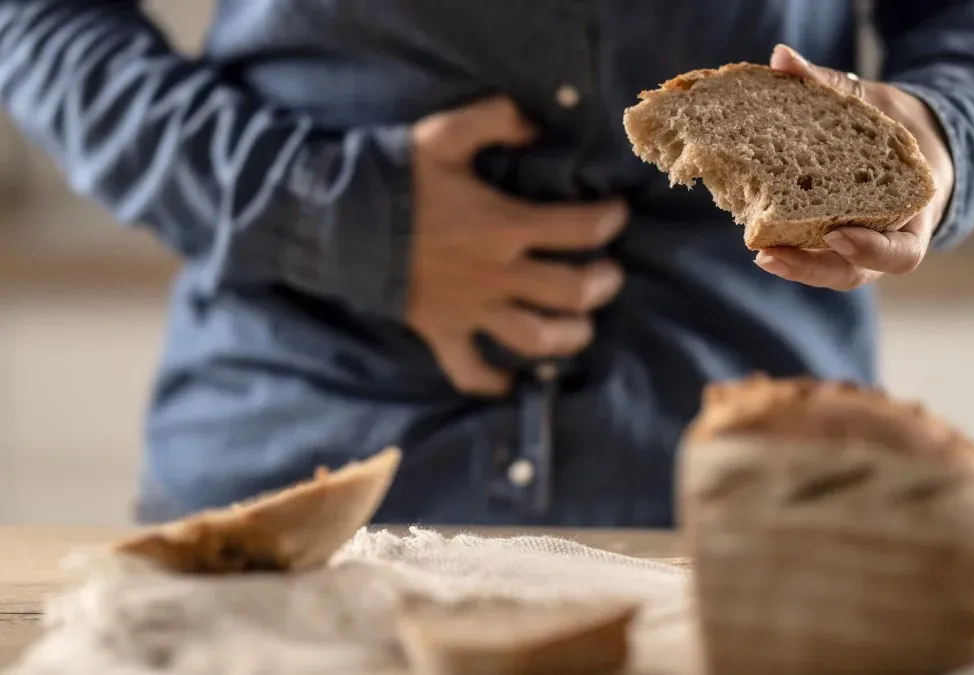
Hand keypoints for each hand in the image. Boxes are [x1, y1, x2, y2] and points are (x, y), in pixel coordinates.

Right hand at [407, 97, 627, 396]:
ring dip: (569, 337)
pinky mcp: (442, 332)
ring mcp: (470, 309)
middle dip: (602, 284)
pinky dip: (492, 382)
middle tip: (608, 273)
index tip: (616, 214)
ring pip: (536, 339)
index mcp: (504, 225)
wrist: (333, 221)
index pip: (580, 229)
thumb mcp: (444, 133)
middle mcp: (496, 274)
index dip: (609, 221)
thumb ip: (495, 120)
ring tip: (580, 326)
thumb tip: (535, 125)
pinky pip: (470, 372)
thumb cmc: (392, 175)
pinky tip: (512, 382)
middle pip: (572, 292)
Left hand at [755, 44, 954, 290]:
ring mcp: (858, 246)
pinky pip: (813, 251)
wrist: (908, 142)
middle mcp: (886, 240)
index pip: (901, 253)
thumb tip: (782, 58)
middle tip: (769, 255)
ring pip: (830, 270)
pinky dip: (787, 244)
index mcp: (914, 215)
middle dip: (812, 269)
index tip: (836, 233)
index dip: (871, 249)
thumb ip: (831, 85)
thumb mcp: (875, 103)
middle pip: (853, 272)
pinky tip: (754, 230)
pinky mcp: (831, 240)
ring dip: (795, 265)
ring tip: (759, 253)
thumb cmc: (895, 126)